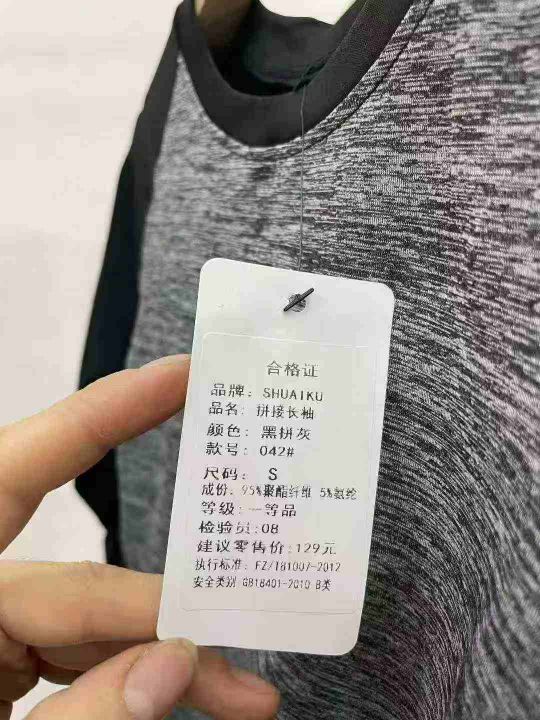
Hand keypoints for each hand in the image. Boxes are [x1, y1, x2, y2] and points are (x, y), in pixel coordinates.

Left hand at [0, 355, 279, 719]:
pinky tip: (175, 694)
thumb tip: (175, 662)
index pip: (25, 470)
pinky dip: (125, 678)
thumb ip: (79, 719)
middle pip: (77, 588)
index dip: (108, 412)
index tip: (182, 376)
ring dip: (160, 661)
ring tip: (238, 697)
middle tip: (247, 670)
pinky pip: (70, 659)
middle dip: (167, 622)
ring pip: (84, 629)